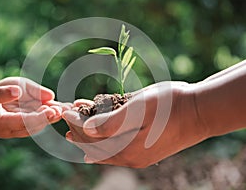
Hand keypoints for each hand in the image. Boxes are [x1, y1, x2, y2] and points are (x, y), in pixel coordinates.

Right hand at [0, 77, 63, 137]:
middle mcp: (10, 130)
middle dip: (49, 118)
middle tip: (63, 109)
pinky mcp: (17, 125)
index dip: (39, 117)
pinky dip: (45, 115)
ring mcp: (14, 129)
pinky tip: (56, 108)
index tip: (52, 110)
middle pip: (34, 126)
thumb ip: (3, 93)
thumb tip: (19, 92)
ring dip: (50, 118)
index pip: (24, 122)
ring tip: (65, 108)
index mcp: (1, 124)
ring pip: (36, 125)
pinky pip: (34, 121)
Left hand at [63, 82, 208, 167]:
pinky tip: (94, 150)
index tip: (64, 110)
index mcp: (126, 147)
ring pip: (104, 151)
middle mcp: (129, 157)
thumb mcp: (139, 109)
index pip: (91, 136)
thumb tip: (85, 129)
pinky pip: (115, 153)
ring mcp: (137, 157)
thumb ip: (111, 122)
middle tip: (64, 119)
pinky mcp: (144, 154)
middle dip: (78, 131)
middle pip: (94, 146)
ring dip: (88, 139)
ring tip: (74, 131)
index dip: (75, 122)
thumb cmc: (170, 106)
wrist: (199, 112)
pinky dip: (102, 147)